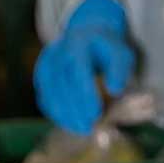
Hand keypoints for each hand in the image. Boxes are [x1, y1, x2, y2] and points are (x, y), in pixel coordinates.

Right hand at [34, 0, 135, 133]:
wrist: (88, 33)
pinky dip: (55, 112)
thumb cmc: (108, 48)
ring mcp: (46, 63)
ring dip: (63, 114)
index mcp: (78, 44)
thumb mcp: (122, 53)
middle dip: (74, 109)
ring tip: (80, 128)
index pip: (79, 71)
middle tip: (88, 127)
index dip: (86, 94)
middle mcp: (58, 52)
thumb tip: (115, 90)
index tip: (96, 114)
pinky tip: (69, 123)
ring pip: (49, 93)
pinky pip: (44, 97)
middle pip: (62, 85)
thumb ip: (120, 70)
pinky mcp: (42, 74)